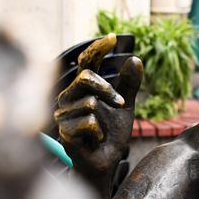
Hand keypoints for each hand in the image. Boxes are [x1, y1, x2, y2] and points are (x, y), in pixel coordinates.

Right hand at [54, 34, 141, 198]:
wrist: (106, 161)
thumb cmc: (111, 133)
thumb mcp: (125, 106)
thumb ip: (129, 84)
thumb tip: (136, 59)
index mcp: (82, 88)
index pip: (86, 62)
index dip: (97, 48)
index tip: (113, 38)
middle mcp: (68, 96)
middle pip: (86, 78)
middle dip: (108, 90)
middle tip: (120, 103)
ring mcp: (63, 113)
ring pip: (90, 103)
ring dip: (105, 119)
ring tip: (101, 131)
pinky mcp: (63, 131)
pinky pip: (89, 123)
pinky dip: (99, 133)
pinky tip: (94, 140)